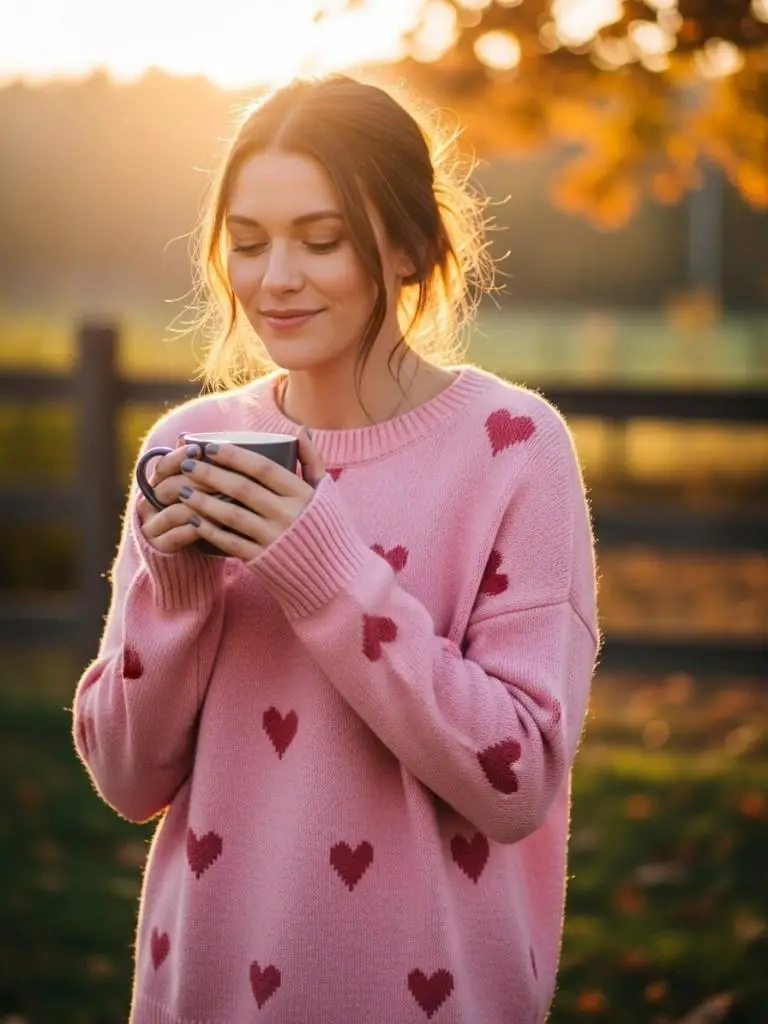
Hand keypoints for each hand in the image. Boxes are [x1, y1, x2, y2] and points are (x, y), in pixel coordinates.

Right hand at [137, 440, 214, 553]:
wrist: (190, 559)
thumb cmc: (201, 518)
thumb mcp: (202, 492)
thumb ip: (202, 470)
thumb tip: (203, 438)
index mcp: (158, 485)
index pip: (164, 466)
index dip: (180, 456)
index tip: (199, 450)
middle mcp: (149, 503)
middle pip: (169, 487)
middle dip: (198, 481)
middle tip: (223, 479)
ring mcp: (152, 526)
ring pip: (175, 511)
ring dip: (202, 506)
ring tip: (227, 502)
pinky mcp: (159, 547)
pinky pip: (177, 535)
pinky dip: (198, 529)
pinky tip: (217, 524)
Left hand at [177, 428, 325, 560]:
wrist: (335, 576)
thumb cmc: (328, 529)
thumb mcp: (326, 492)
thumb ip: (313, 460)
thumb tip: (300, 430)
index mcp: (302, 494)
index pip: (263, 468)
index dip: (233, 455)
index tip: (209, 447)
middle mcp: (287, 515)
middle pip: (242, 489)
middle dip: (210, 474)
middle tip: (186, 464)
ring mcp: (274, 539)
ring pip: (232, 515)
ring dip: (203, 501)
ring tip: (182, 490)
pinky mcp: (263, 560)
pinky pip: (230, 543)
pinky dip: (210, 531)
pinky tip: (193, 519)